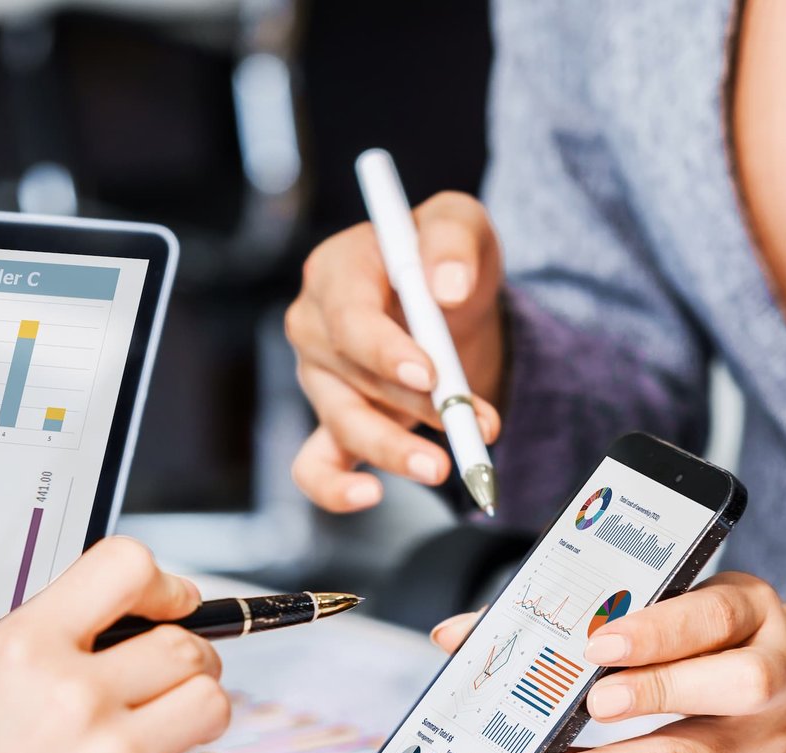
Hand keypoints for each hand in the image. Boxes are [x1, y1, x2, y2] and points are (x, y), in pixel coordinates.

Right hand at [0, 538, 232, 752]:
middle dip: (189, 665)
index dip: (164, 586)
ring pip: (212, 703)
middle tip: (169, 690)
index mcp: (26, 651)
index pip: (125, 567)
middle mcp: (74, 697)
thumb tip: (135, 621)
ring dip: (196, 720)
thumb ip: (52, 648)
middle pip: (186, 646)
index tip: (175, 605)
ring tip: (160, 745)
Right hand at [285, 190, 506, 510]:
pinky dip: (333, 489)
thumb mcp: (460, 223)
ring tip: (442, 467)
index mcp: (335, 273)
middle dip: (414, 407)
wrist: (452, 302)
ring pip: (344, 425)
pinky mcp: (334, 424)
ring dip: (394, 451)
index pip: (348, 318)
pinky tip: (369, 496)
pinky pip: (315, 467)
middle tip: (470, 427)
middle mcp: (315, 328)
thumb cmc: (444, 256)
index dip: (385, 350)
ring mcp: (321, 382)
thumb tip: (446, 287)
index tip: (430, 375)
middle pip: (352, 378)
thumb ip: (453, 240)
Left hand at [432, 574, 785, 752]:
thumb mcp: (680, 600)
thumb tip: (458, 633)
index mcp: (751, 612)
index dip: (660, 630)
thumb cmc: (719, 637)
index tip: (601, 642)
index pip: (713, 614)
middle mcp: (772, 674)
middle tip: (595, 703)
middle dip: (660, 692)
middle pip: (735, 686)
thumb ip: (586, 612)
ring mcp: (763, 740)